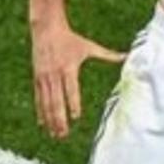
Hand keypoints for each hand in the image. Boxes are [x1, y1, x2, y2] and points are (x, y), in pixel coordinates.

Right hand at [31, 24, 124, 138]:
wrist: (47, 30)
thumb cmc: (71, 39)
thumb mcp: (89, 46)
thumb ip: (107, 54)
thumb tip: (126, 56)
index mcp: (69, 68)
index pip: (71, 89)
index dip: (73, 103)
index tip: (76, 116)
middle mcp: (55, 75)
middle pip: (57, 101)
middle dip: (60, 119)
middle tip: (64, 134)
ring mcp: (44, 78)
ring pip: (47, 103)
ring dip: (50, 120)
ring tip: (55, 134)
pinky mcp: (37, 79)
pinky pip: (39, 99)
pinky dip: (40, 112)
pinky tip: (43, 124)